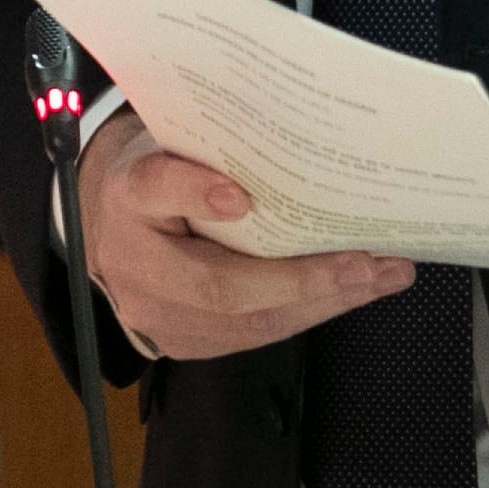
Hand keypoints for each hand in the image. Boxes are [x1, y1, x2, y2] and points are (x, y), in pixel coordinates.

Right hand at [74, 108, 415, 359]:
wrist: (109, 226)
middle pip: (218, 284)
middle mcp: (132, 262)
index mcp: (126, 194)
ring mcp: (154, 315)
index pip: (154, 188)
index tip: (239, 196)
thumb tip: (289, 158)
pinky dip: (305, 315)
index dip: (195, 192)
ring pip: (245, 323)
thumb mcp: (171, 143)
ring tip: (379, 279)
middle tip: (364, 263)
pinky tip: (348, 295)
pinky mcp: (178, 344)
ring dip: (321, 302)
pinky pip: (250, 338)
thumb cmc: (156, 174)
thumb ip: (210, 152)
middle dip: (301, 279)